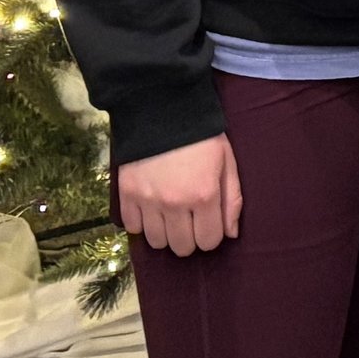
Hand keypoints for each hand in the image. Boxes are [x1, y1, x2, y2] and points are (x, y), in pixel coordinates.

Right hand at [116, 134, 241, 256]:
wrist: (164, 110)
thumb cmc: (203, 136)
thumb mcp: (227, 162)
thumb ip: (232, 199)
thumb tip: (230, 234)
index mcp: (204, 195)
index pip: (209, 240)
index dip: (212, 235)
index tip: (209, 223)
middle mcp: (175, 204)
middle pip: (182, 247)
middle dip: (190, 238)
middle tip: (190, 220)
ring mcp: (148, 201)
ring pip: (157, 242)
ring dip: (166, 234)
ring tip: (170, 215)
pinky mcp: (127, 195)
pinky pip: (132, 228)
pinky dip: (142, 223)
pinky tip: (151, 208)